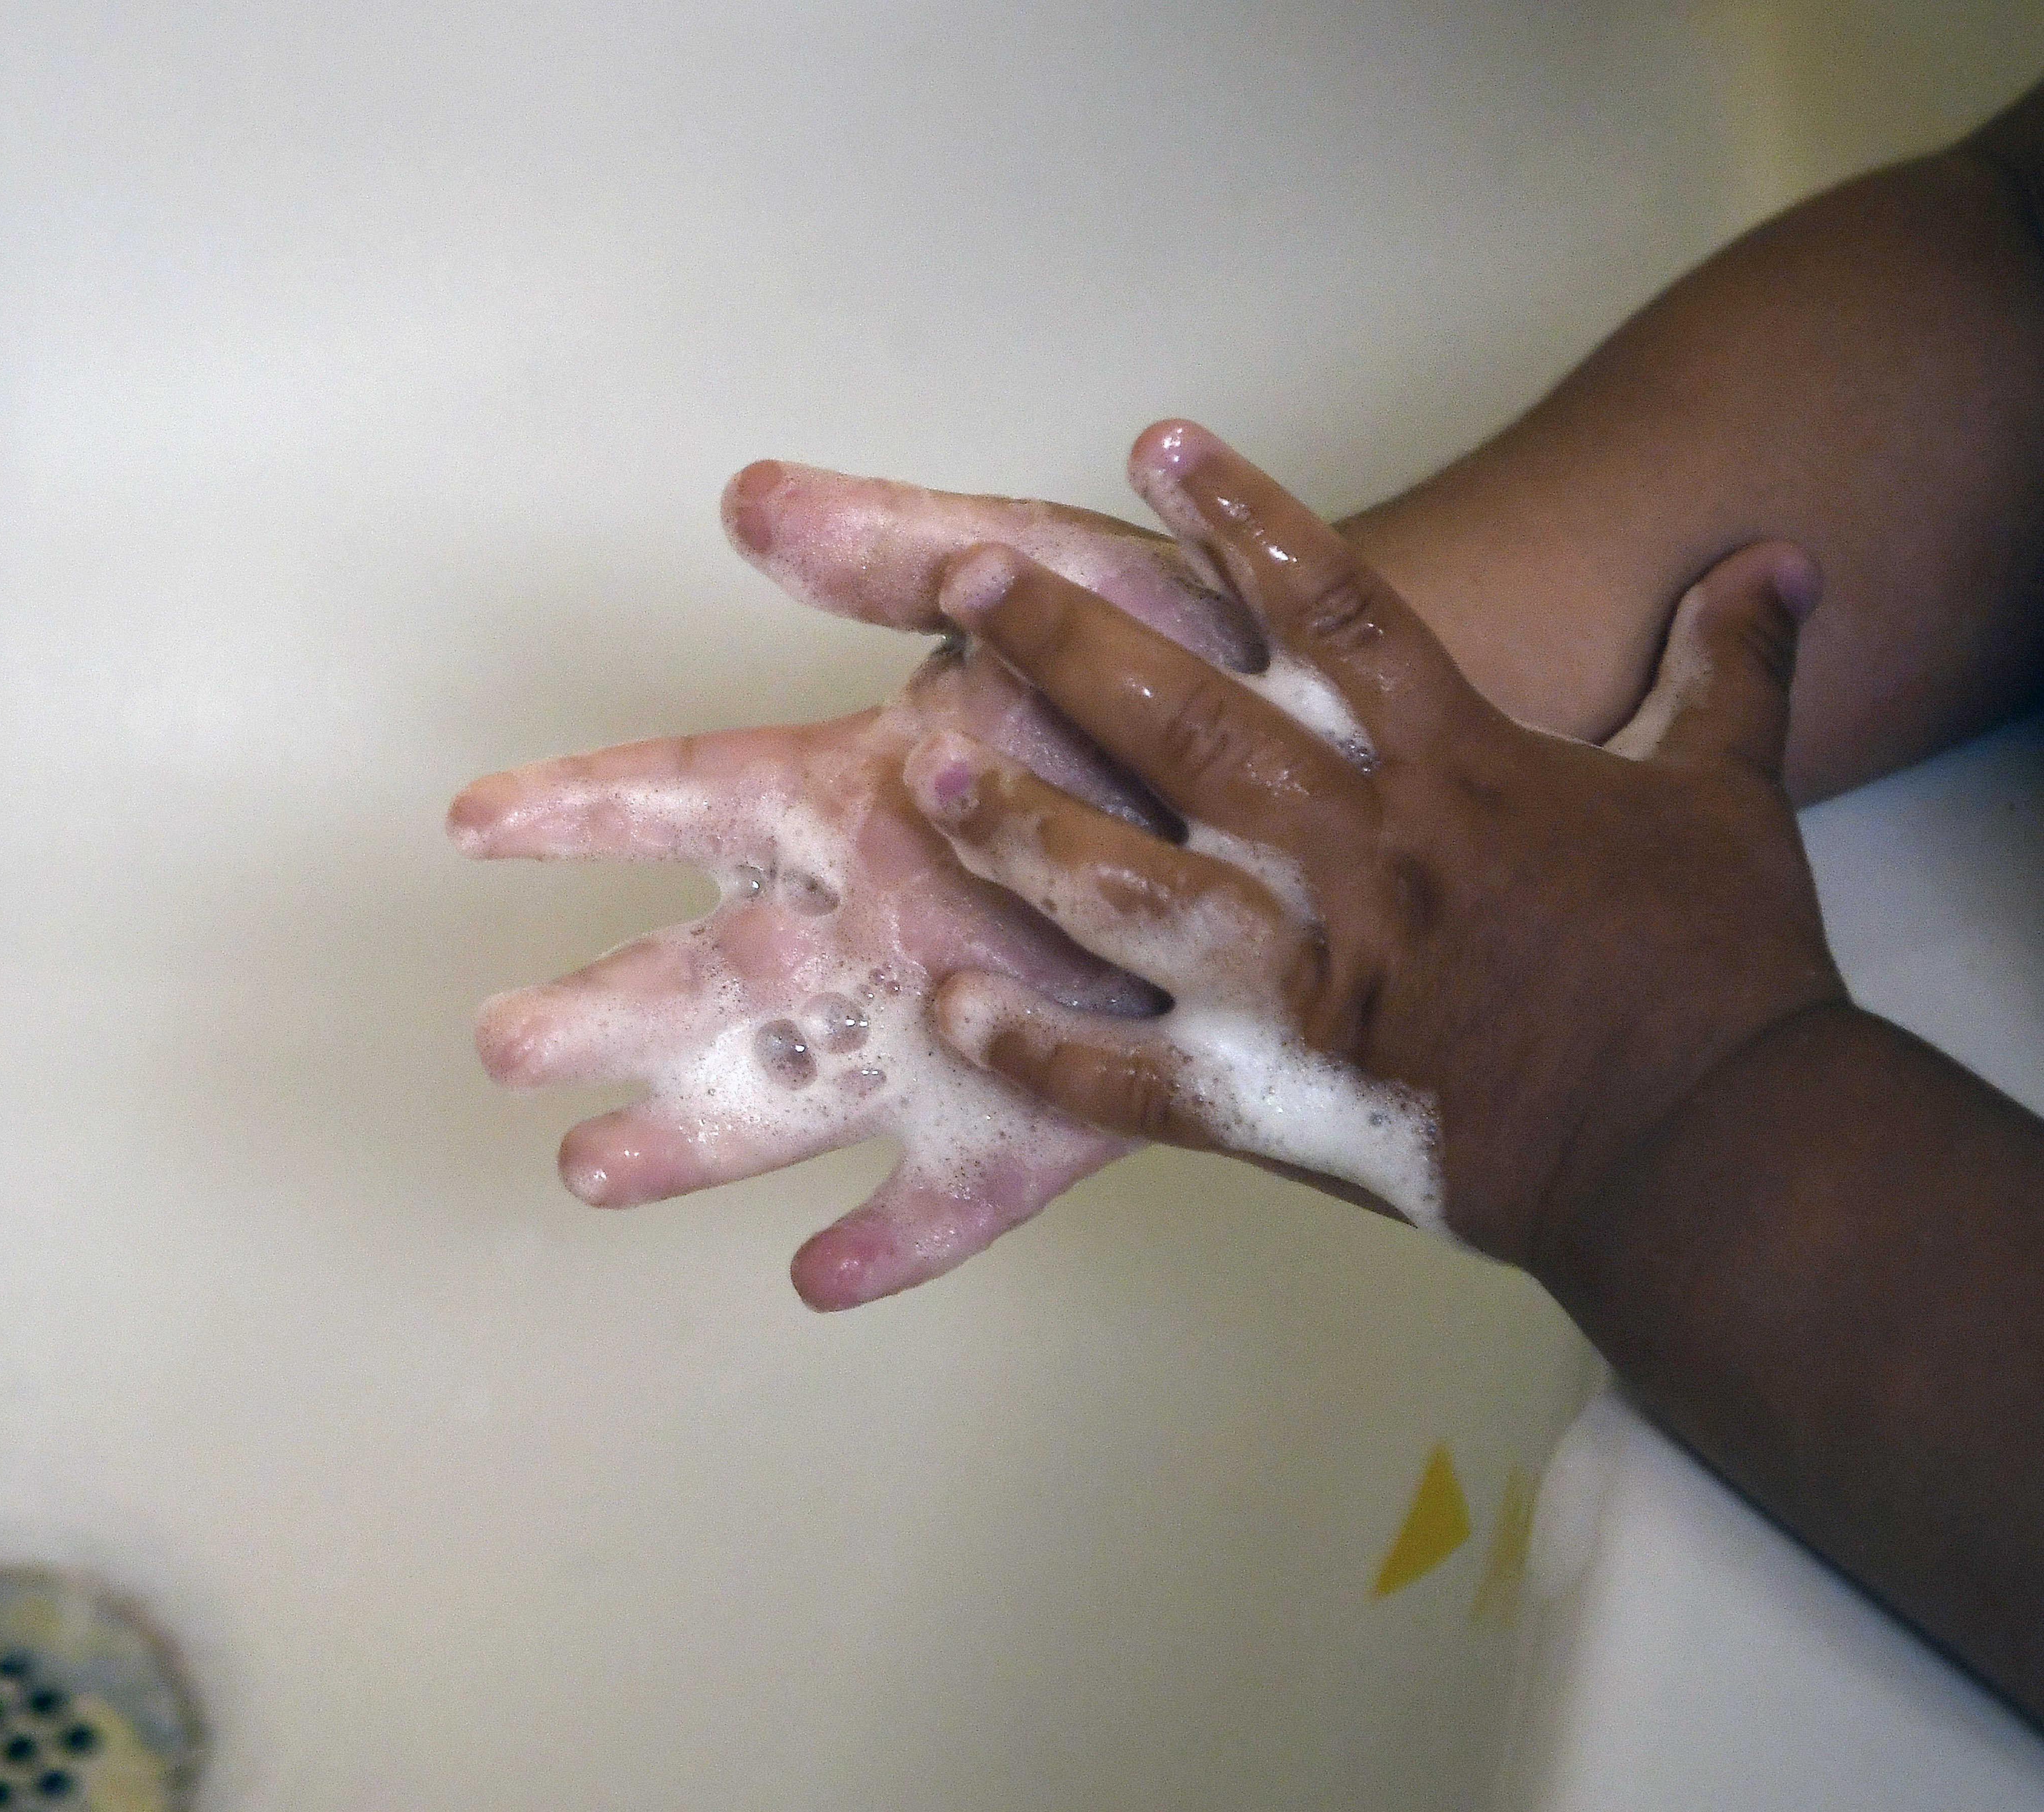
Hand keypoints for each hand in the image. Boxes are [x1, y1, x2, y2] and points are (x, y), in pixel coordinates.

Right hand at [450, 459, 1293, 1309]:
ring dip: (698, 1133)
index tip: (470, 818)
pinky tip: (823, 1275)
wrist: (1325, 752)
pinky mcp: (1054, 1103)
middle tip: (502, 1043)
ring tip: (593, 1167)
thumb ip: (899, 551)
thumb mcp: (1037, 569)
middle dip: (605, 1005)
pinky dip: (904, 1235)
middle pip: (712, 968)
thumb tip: (751, 498)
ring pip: (798, 1087)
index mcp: (859, 791)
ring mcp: (956, 1013)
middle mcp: (881, 914)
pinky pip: (966, 1183)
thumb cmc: (1169, 648)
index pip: (689, 792)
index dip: (578, 806)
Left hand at [906, 421, 1846, 1264]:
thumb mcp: (1733, 795)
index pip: (1336, 606)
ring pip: (1129, 890)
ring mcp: (1307, 983)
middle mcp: (1360, 859)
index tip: (1155, 440)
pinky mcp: (1279, 1100)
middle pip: (1190, 727)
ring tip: (930, 770)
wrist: (1717, 1150)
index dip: (1241, 515)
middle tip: (970, 583)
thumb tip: (1777, 563)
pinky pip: (1125, 1078)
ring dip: (1023, 829)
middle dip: (1071, 649)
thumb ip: (1732, 668)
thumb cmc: (1720, 973)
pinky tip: (951, 1004)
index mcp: (1457, 773)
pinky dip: (1034, 1047)